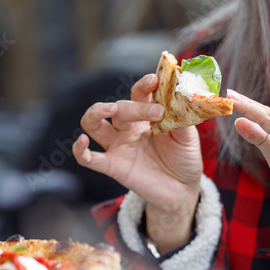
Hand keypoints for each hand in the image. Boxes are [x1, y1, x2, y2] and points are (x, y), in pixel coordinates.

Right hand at [73, 74, 202, 251]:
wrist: (182, 189)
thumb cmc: (184, 159)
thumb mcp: (188, 136)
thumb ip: (181, 117)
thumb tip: (180, 97)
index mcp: (145, 115)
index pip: (138, 93)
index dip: (144, 84)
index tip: (154, 79)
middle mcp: (127, 127)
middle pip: (119, 108)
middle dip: (135, 107)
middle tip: (157, 112)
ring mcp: (117, 146)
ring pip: (93, 124)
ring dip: (96, 112)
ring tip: (111, 109)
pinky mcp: (112, 166)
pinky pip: (88, 158)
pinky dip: (80, 150)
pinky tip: (82, 142)